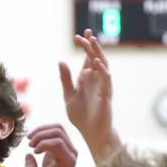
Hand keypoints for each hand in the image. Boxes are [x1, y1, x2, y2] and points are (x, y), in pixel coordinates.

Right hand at [24, 124, 77, 166]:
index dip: (43, 144)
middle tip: (29, 145)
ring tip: (29, 139)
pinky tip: (34, 139)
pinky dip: (42, 130)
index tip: (34, 152)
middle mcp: (71, 152)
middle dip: (40, 135)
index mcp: (68, 162)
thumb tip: (29, 155)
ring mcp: (69, 146)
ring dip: (41, 130)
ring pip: (57, 127)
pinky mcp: (64, 143)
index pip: (58, 143)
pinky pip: (54, 129)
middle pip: (58, 131)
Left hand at [59, 29, 112, 144]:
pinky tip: (96, 62)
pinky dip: (102, 70)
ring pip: (103, 66)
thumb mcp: (69, 95)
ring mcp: (102, 87)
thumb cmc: (81, 115)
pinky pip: (106, 80)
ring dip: (98, 53)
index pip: (87, 58)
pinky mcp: (106, 96)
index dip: (85, 46)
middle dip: (91, 45)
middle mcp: (96, 80)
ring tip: (92, 41)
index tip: (78, 35)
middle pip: (95, 58)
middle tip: (86, 33)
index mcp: (87, 79)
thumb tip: (61, 61)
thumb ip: (66, 79)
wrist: (90, 133)